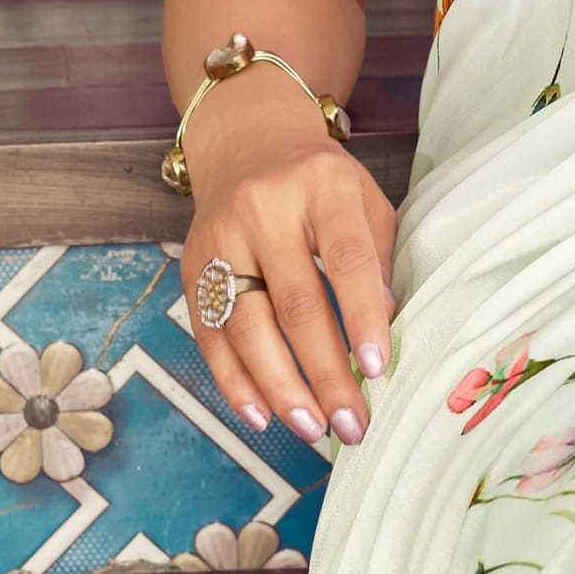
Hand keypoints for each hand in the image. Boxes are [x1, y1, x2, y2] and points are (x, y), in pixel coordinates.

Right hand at [182, 137, 400, 447]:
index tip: (379, 370)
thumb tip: (382, 329)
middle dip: (325, 373)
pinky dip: (235, 381)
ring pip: (247, 327)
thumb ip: (377, 260)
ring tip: (312, 428)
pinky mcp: (192, 267)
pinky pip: (211, 335)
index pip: (347, 259)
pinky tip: (262, 415)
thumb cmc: (322, 186)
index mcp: (322, 187)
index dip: (363, 317)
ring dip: (280, 388)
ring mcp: (222, 238)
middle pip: (295, 303)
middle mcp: (266, 209)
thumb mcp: (364, 202)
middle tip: (351, 423)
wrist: (250, 145)